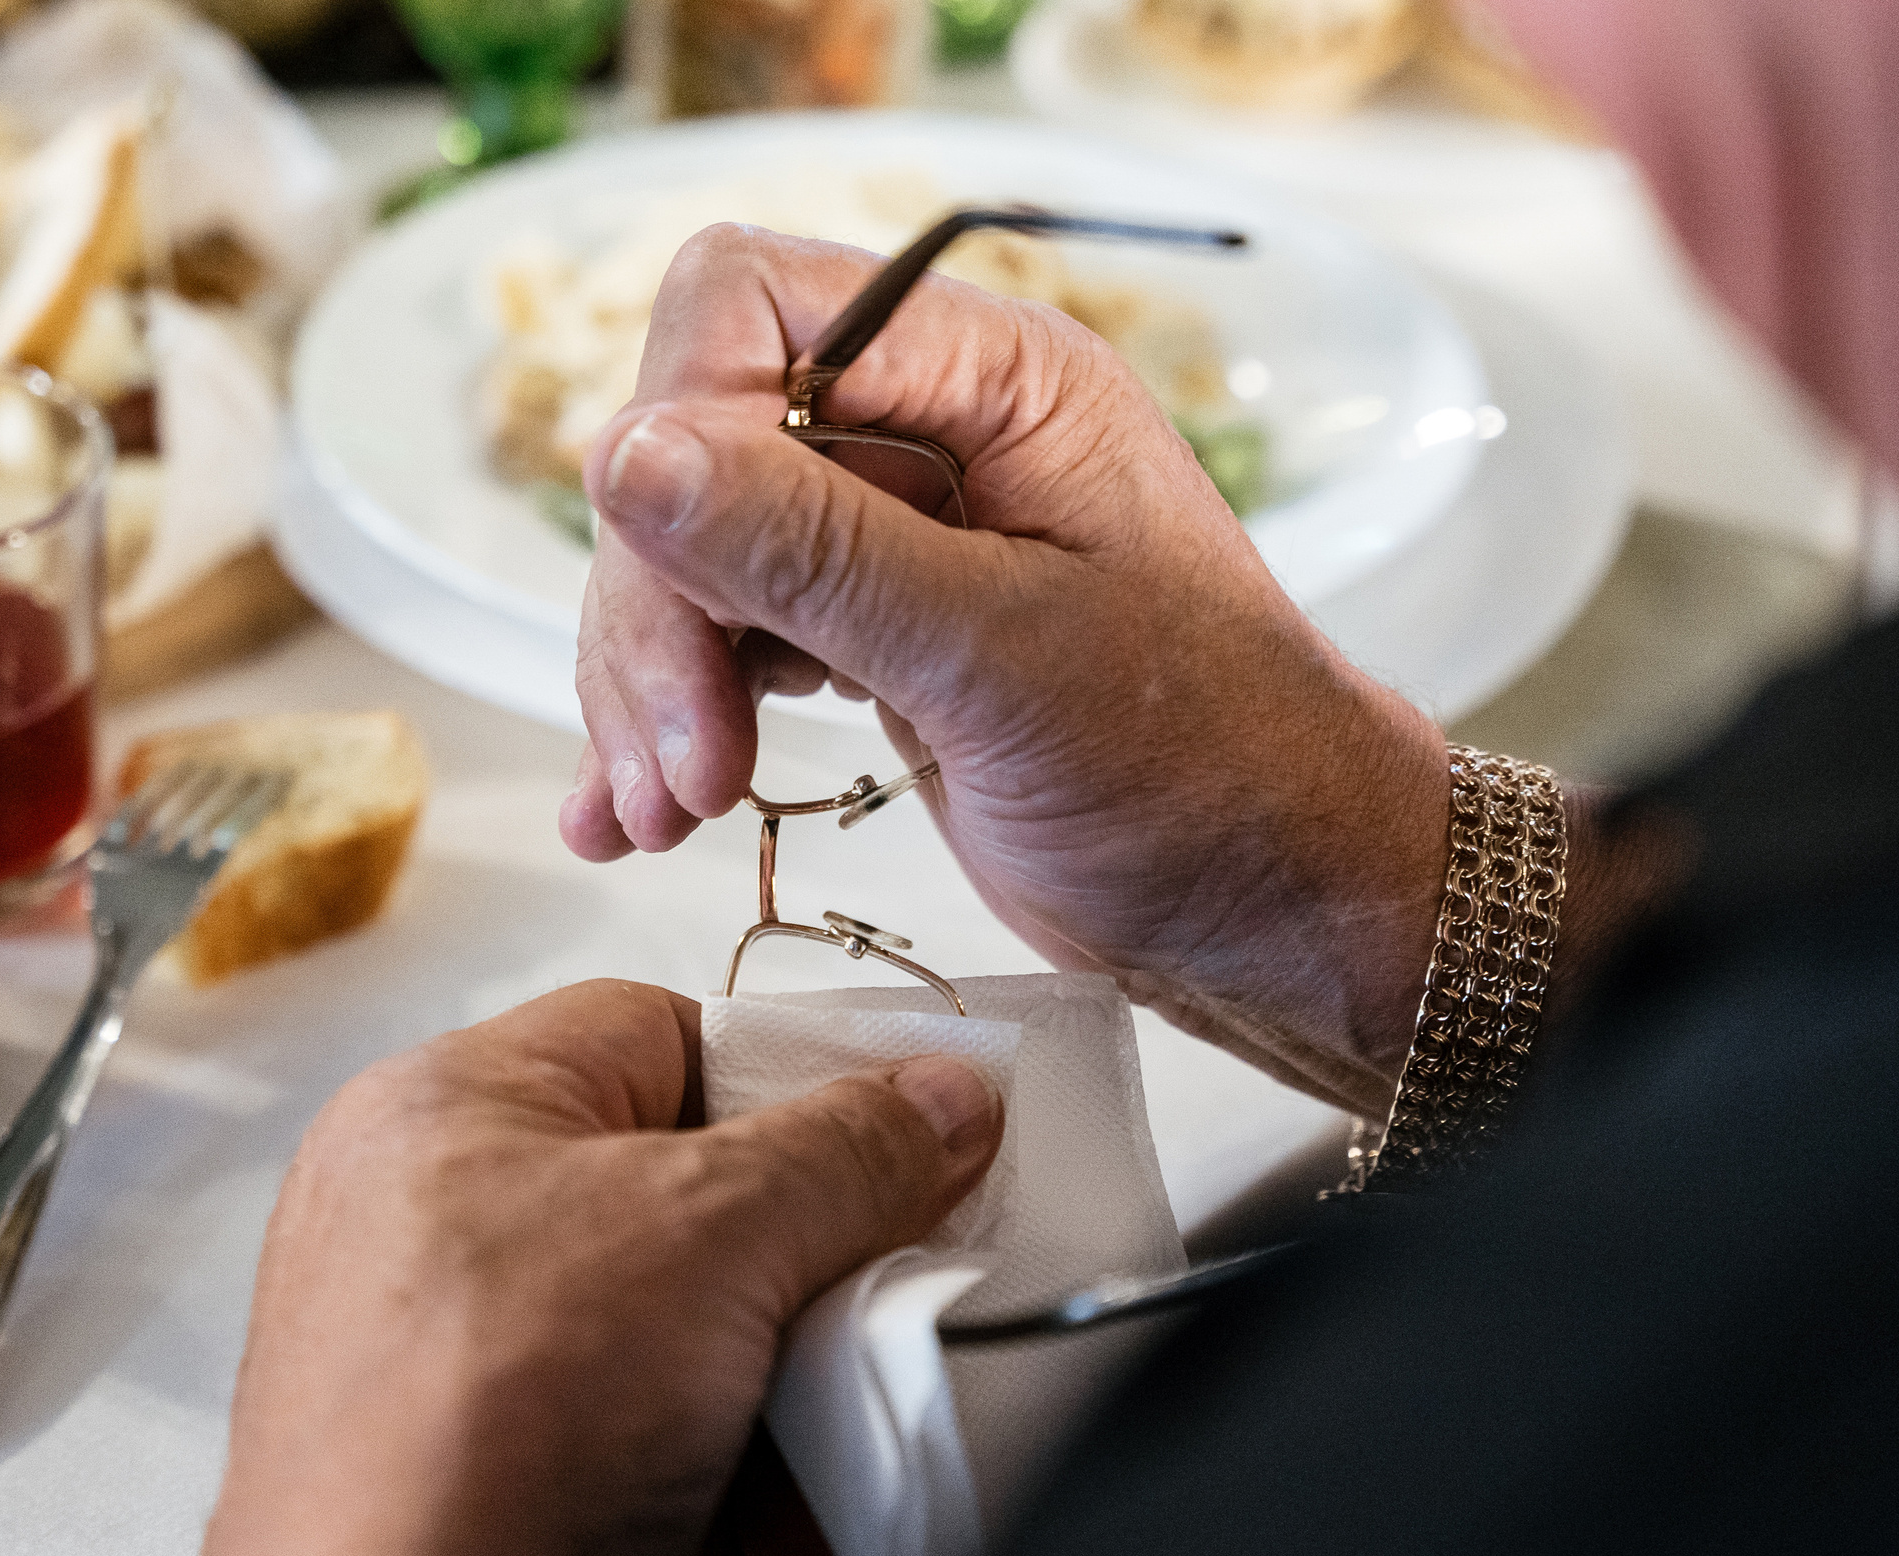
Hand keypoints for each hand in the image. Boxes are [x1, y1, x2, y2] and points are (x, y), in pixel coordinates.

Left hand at [174, 980, 1002, 1555]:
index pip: (656, 1031)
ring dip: (777, 1376)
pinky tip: (776, 1501)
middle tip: (867, 1276)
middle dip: (795, 1253)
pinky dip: (729, 1468)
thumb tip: (931, 1102)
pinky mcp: (495, 1486)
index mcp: (444, 1107)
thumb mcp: (715, 1230)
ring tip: (822, 1406)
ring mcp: (458, 1363)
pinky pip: (648, 1439)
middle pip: (682, 1189)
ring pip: (678, 1329)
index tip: (892, 1121)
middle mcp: (432, 1224)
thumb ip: (850, 1150)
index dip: (788, 1070)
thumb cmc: (479, 1426)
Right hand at [561, 226, 1451, 1113]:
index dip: (682, 432)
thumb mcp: (1005, 657)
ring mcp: (891, 538)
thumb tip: (622, 454)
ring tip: (667, 815)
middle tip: (685, 772)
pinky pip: (720, 642)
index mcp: (992, 377)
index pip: (747, 308)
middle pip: (694, 443)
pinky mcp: (866, 637)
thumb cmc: (1205, 767)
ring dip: (648, 685)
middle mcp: (929, 432)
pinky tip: (632, 817)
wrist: (1275, 904)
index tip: (685, 602)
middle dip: (661, 610)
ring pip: (687, 554)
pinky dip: (668, 726)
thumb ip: (814, 551)